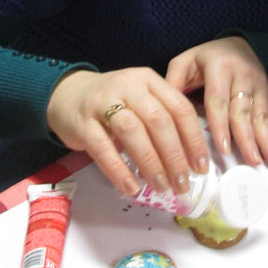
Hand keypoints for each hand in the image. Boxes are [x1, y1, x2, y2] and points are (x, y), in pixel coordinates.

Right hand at [46, 67, 208, 197]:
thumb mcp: (141, 99)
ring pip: (132, 132)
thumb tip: (190, 160)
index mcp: (149, 80)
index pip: (179, 108)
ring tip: (161, 187)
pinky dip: (119, 169)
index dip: (193, 139)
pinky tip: (130, 187)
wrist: (67, 94)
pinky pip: (102, 148)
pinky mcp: (82, 122)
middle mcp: (128, 86)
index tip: (201, 167)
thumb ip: (163, 119)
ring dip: (150, 163)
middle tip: (182, 183)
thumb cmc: (113, 102)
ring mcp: (103, 102)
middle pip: (158, 120)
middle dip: (174, 156)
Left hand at [165, 36, 267, 167]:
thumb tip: (162, 109)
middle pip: (243, 111)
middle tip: (251, 161)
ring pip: (261, 115)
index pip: (218, 99)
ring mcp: (258, 84)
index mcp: (219, 67)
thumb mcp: (185, 62)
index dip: (221, 124)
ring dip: (267, 139)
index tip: (222, 147)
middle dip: (247, 138)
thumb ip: (173, 81)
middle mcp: (242, 75)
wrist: (237, 43)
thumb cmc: (206, 58)